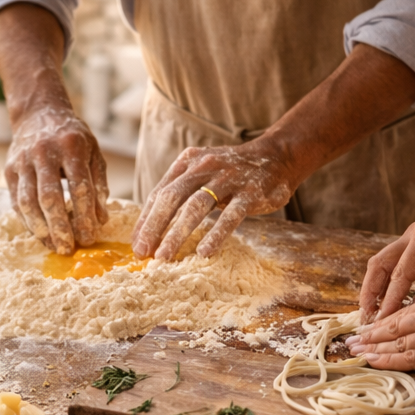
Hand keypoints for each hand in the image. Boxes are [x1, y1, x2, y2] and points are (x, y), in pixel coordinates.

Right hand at [5, 104, 108, 254]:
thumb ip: (98, 184)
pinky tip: (41, 234)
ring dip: (40, 228)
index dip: (84, 215)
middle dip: (59, 227)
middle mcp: (43, 152)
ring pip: (27, 201)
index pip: (78, 187)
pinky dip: (28, 221)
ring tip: (54, 246)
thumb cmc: (72, 137)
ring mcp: (23, 161)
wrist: (38, 113)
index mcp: (71, 146)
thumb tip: (101, 219)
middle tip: (68, 249)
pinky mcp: (9, 169)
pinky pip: (16, 201)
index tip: (90, 237)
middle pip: (49, 196)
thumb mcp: (93, 153)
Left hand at [132, 142, 293, 259]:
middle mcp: (204, 167)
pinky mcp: (250, 193)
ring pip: (196, 207)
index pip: (159, 193)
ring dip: (177, 233)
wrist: (277, 157)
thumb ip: (179, 192)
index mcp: (187, 163)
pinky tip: (204, 252)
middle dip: (154, 227)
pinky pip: (230, 216)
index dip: (146, 220)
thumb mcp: (202, 172)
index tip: (137, 245)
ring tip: (164, 257)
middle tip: (144, 253)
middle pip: (171, 198)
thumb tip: (151, 226)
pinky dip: (216, 235)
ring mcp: (227, 179)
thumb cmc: (232, 173)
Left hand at [345, 287, 414, 374]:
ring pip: (396, 341)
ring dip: (372, 347)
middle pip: (394, 324)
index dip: (385, 319)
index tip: (370, 325)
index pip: (407, 310)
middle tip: (352, 340)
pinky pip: (408, 358)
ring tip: (355, 352)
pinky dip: (387, 360)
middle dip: (370, 333)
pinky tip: (372, 361)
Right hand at [358, 210, 414, 321]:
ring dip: (375, 287)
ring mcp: (412, 238)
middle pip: (380, 264)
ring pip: (383, 264)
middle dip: (370, 291)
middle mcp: (412, 233)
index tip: (382, 321)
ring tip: (371, 312)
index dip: (390, 299)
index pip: (400, 273)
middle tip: (366, 316)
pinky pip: (396, 265)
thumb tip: (412, 311)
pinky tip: (387, 301)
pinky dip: (389, 283)